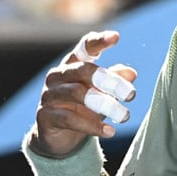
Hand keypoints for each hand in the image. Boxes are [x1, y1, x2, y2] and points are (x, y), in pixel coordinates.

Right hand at [33, 30, 137, 156]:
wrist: (59, 138)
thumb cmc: (83, 109)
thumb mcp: (102, 94)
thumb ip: (114, 81)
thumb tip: (131, 73)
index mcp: (72, 65)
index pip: (84, 48)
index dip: (98, 41)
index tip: (116, 37)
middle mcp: (58, 76)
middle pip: (84, 70)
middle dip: (110, 81)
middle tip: (131, 94)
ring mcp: (49, 95)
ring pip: (77, 94)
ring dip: (105, 105)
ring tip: (124, 116)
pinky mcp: (45, 116)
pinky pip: (69, 118)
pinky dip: (92, 126)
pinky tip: (110, 132)